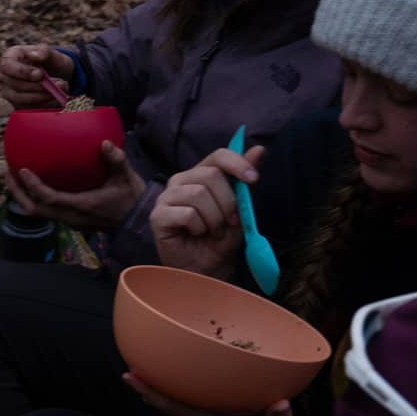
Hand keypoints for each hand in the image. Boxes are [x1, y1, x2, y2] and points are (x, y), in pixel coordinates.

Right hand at [0, 44, 74, 108]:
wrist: (54, 75)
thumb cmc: (49, 61)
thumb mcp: (50, 53)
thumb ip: (43, 51)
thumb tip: (34, 55)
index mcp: (8, 59)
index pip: (7, 66)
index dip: (22, 72)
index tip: (39, 74)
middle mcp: (3, 77)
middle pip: (15, 85)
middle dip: (37, 86)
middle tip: (59, 83)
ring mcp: (7, 92)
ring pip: (20, 98)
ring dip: (42, 96)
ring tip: (60, 90)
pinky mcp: (15, 104)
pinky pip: (26, 108)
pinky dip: (42, 104)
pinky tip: (54, 97)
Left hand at [8, 142, 146, 231]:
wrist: (137, 221)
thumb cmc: (132, 197)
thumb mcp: (127, 176)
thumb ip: (116, 159)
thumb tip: (104, 143)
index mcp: (82, 206)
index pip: (50, 199)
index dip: (33, 186)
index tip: (22, 170)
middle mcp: (70, 217)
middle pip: (34, 209)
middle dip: (18, 192)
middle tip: (8, 171)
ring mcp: (69, 221)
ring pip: (38, 212)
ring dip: (23, 196)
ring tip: (14, 176)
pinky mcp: (69, 220)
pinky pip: (45, 211)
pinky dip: (34, 198)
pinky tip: (32, 184)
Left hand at [124, 374, 299, 415]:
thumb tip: (281, 405)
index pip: (173, 405)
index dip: (151, 391)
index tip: (130, 377)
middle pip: (166, 404)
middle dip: (148, 387)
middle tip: (129, 368)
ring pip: (175, 406)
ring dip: (160, 391)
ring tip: (145, 371)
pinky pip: (188, 407)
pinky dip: (178, 395)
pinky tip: (178, 382)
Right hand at [150, 144, 267, 280]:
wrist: (208, 266)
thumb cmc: (221, 237)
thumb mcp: (240, 207)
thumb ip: (244, 180)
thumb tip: (259, 149)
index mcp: (199, 174)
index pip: (217, 156)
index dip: (236, 163)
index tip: (253, 179)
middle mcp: (180, 181)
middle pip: (210, 175)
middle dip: (228, 202)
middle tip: (229, 221)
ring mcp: (166, 198)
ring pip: (199, 194)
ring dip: (214, 218)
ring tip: (212, 231)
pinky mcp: (157, 216)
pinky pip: (187, 214)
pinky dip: (199, 227)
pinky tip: (195, 234)